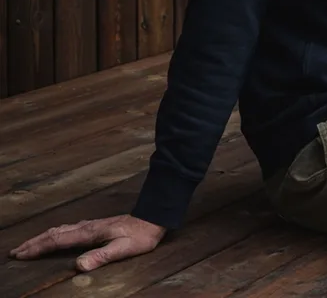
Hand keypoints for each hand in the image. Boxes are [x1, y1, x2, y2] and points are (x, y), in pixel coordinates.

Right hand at [9, 215, 166, 271]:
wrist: (153, 218)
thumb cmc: (140, 236)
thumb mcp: (122, 249)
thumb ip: (101, 256)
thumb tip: (78, 265)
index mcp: (88, 233)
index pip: (57, 240)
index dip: (37, 248)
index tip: (19, 255)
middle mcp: (86, 227)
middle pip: (54, 233)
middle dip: (33, 243)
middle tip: (15, 251)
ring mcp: (90, 225)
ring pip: (60, 230)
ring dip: (42, 237)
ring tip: (28, 245)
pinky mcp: (95, 226)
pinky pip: (67, 229)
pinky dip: (54, 234)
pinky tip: (55, 236)